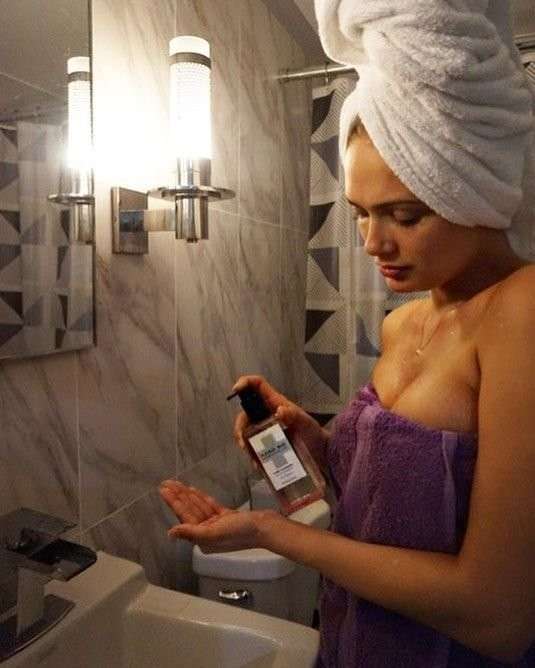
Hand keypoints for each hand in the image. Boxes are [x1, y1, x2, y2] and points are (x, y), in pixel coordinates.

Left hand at [159, 479, 278, 552]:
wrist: (265, 527)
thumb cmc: (240, 532)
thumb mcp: (213, 534)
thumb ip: (191, 533)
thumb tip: (171, 533)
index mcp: (203, 539)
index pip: (184, 517)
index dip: (174, 502)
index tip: (164, 490)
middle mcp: (208, 533)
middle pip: (190, 511)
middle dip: (178, 497)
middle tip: (166, 483)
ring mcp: (218, 524)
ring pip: (199, 507)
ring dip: (188, 495)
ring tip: (176, 483)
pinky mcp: (227, 517)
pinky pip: (210, 506)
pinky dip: (202, 498)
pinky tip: (193, 490)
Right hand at [231, 375, 329, 468]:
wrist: (322, 455)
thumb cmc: (314, 435)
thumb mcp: (306, 424)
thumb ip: (295, 416)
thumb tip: (280, 410)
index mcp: (275, 403)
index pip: (257, 386)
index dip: (245, 383)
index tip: (236, 390)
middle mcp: (267, 414)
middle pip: (245, 413)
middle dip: (240, 427)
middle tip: (243, 442)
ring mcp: (266, 429)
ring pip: (246, 432)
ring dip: (245, 444)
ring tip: (253, 458)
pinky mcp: (267, 444)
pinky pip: (253, 447)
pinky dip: (253, 456)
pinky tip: (258, 465)